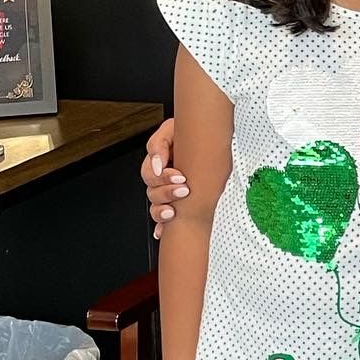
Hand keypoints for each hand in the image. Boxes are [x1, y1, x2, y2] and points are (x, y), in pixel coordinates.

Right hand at [140, 119, 187, 237]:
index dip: (162, 176)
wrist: (210, 137)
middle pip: (151, 189)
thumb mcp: (175, 129)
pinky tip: (162, 230)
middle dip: (166, 191)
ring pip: (155, 204)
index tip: (179, 176)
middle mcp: (161, 174)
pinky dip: (160, 225)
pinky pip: (161, 216)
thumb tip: (157, 161)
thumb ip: (160, 143)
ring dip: (162, 209)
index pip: (149, 170)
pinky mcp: (174, 201)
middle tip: (184, 188)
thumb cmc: (195, 133)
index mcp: (159, 157)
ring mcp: (166, 189)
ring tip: (175, 209)